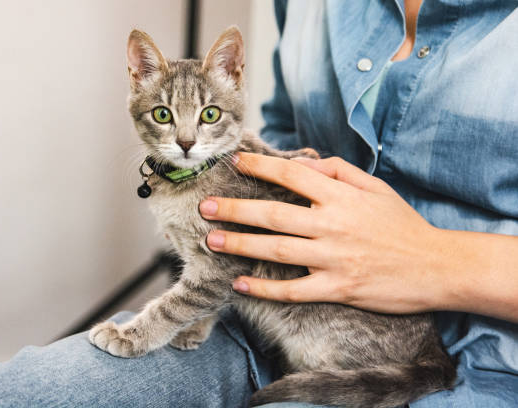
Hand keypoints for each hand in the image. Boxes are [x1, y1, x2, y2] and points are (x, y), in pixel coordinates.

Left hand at [199, 152, 450, 313]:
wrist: (436, 266)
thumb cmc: (401, 224)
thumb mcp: (375, 187)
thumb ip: (338, 171)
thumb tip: (303, 162)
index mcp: (341, 196)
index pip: (291, 175)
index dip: (260, 167)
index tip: (235, 163)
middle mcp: (334, 225)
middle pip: (274, 214)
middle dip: (235, 209)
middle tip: (206, 207)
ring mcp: (335, 259)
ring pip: (277, 250)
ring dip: (241, 245)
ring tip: (212, 241)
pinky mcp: (338, 289)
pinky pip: (294, 290)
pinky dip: (264, 288)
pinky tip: (239, 283)